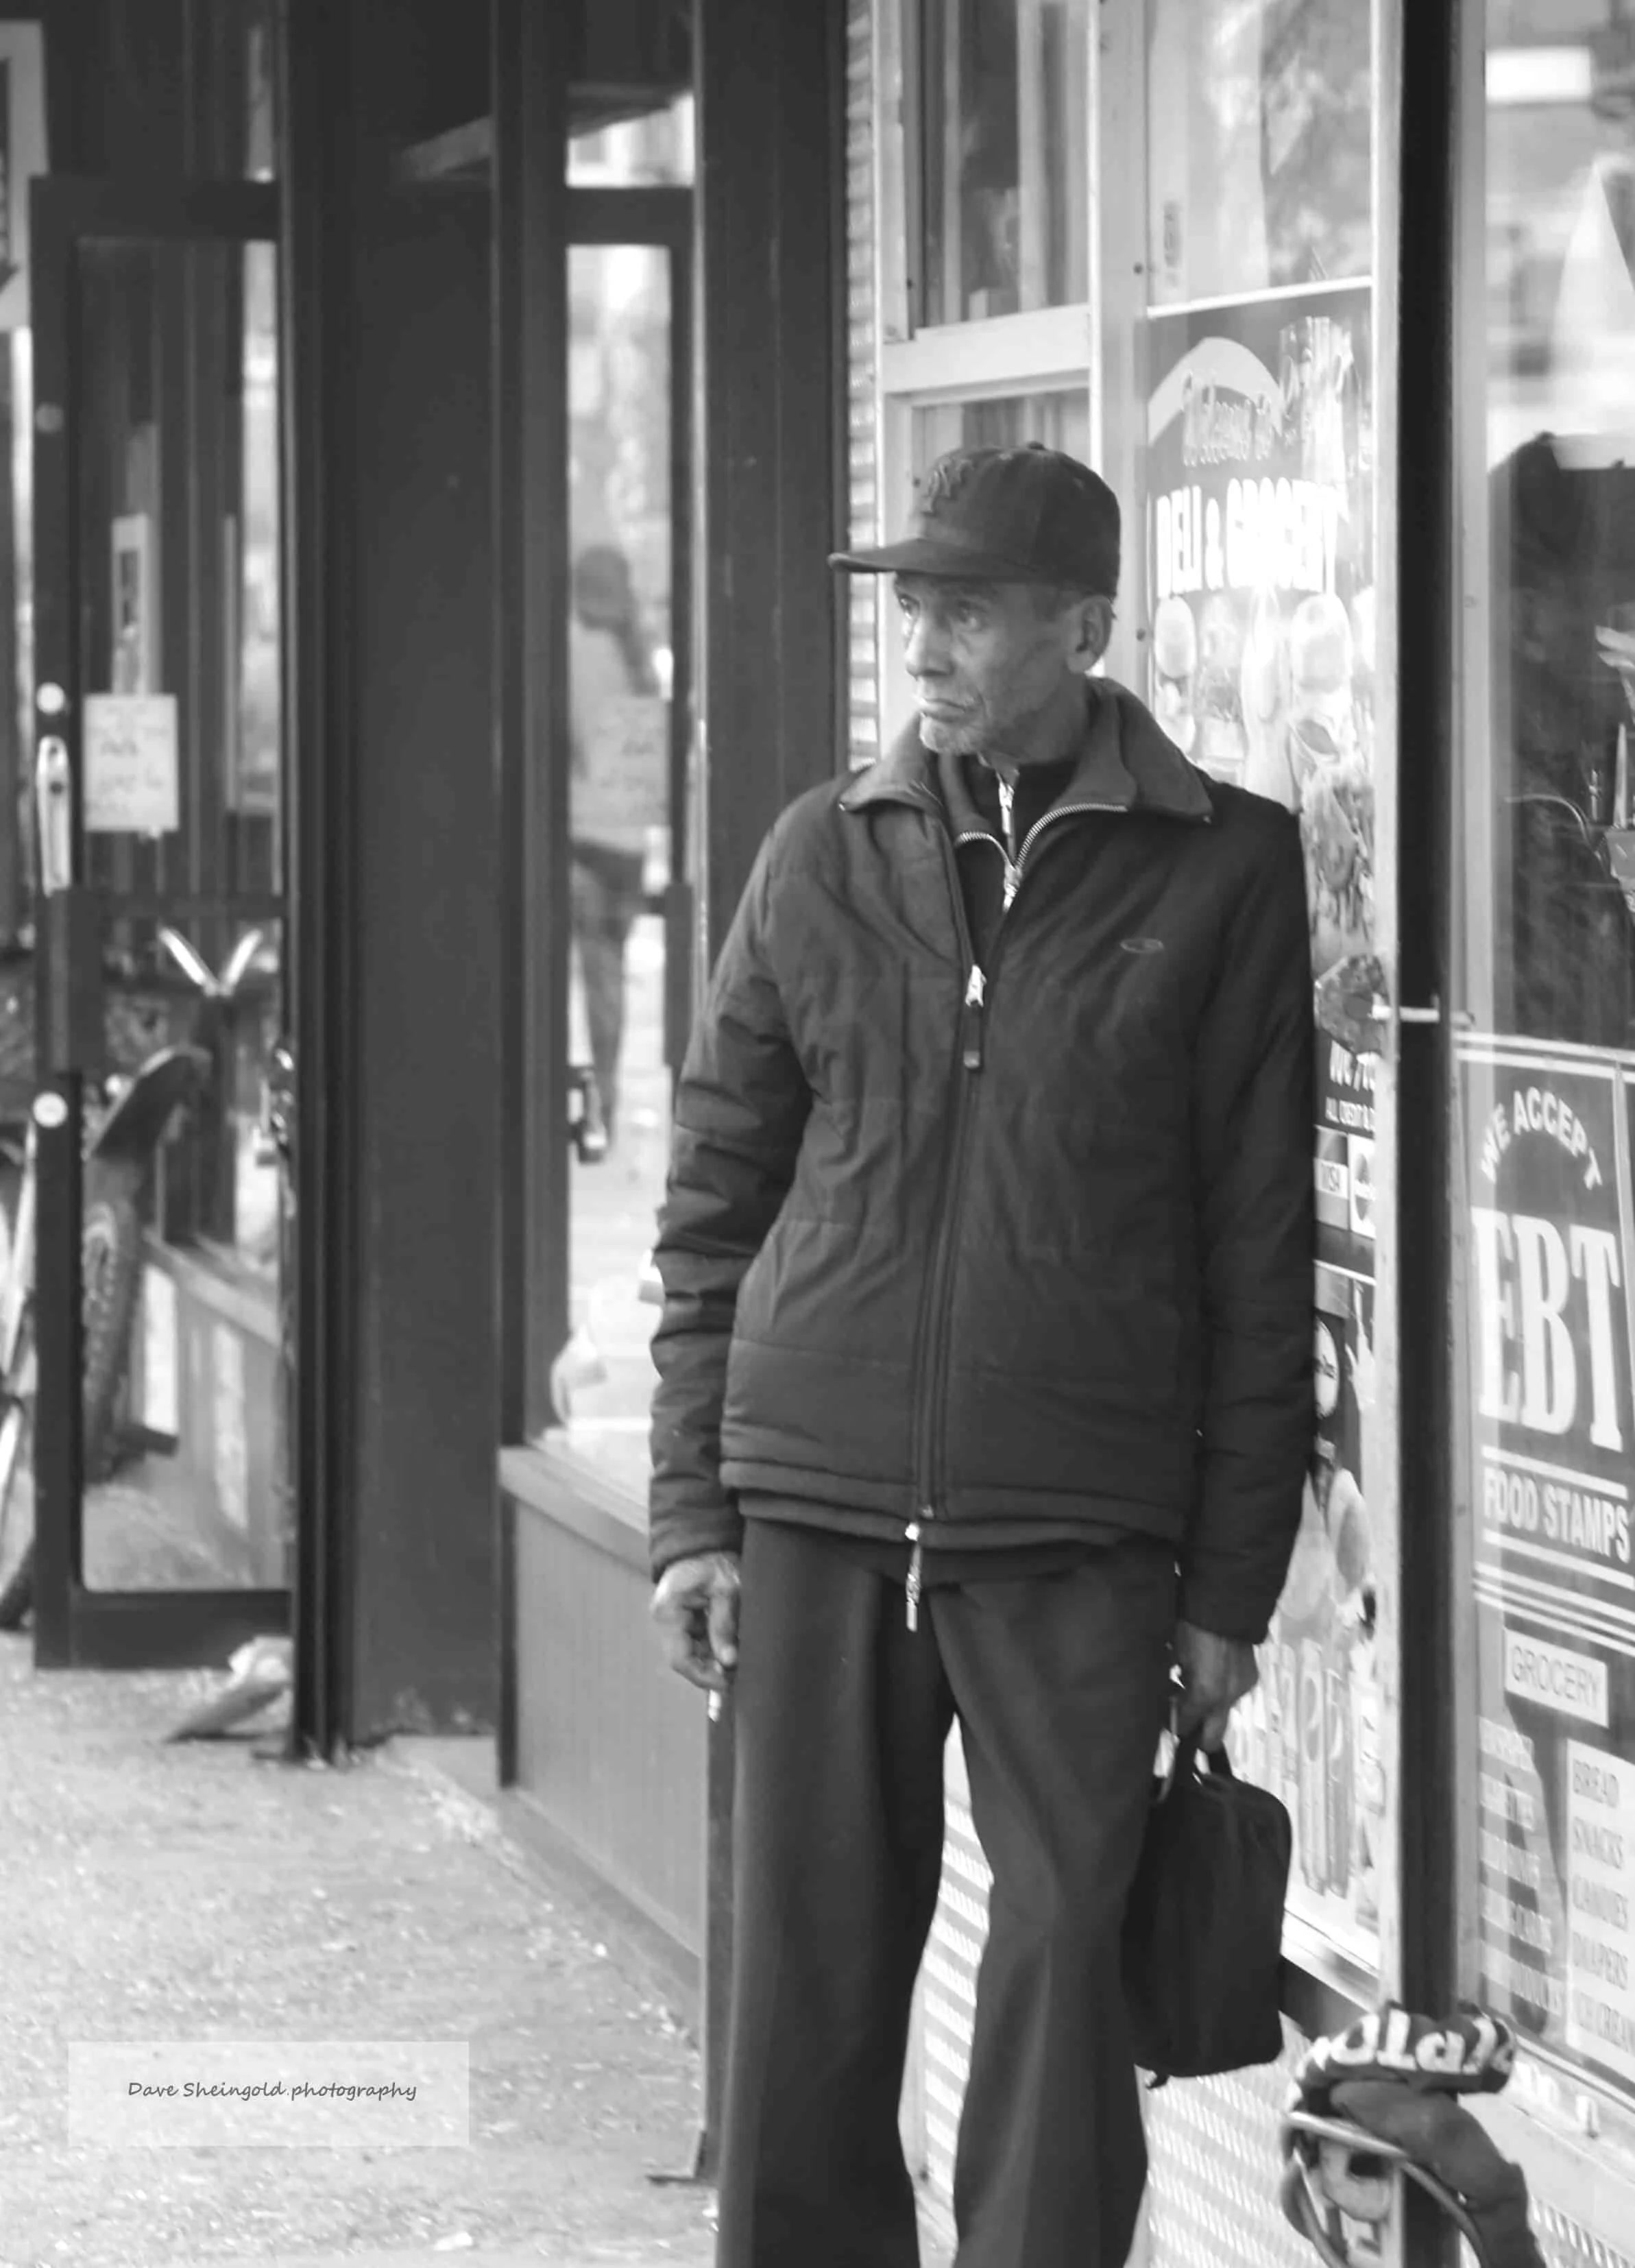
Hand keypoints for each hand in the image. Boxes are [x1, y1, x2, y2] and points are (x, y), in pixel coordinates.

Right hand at [651, 1551, 740, 1693]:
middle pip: (686, 1659)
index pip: (680, 1658)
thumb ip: (724, 1625)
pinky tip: (729, 1658)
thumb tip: (729, 1661)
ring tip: (739, 1667)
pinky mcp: (683, 1619)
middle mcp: (665, 1618)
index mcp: (669, 1610)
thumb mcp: (726, 1590)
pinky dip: (713, 1651)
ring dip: (714, 1662)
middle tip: (739, 1677)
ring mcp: (672, 1620)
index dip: (704, 1675)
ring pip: (692, 1654)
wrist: (707, 1543)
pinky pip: (697, 1643)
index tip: (728, 1682)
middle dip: (712, 1670)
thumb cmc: (716, 1560)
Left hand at [1173, 1620, 1257, 1752]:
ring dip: (1206, 1708)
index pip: (1186, 1725)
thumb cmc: (1192, 1626)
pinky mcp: (1250, 1677)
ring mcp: (1242, 1688)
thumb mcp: (1175, 1655)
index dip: (1174, 1725)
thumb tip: (1171, 1699)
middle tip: (1182, 1722)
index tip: (1167, 1721)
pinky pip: (1231, 1694)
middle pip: (1212, 1738)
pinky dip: (1218, 1691)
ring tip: (1189, 1686)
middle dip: (1197, 1736)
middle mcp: (1227, 1697)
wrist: (1226, 1603)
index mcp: (1205, 1693)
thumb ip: (1173, 1683)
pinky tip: (1207, 1673)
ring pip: (1221, 1713)